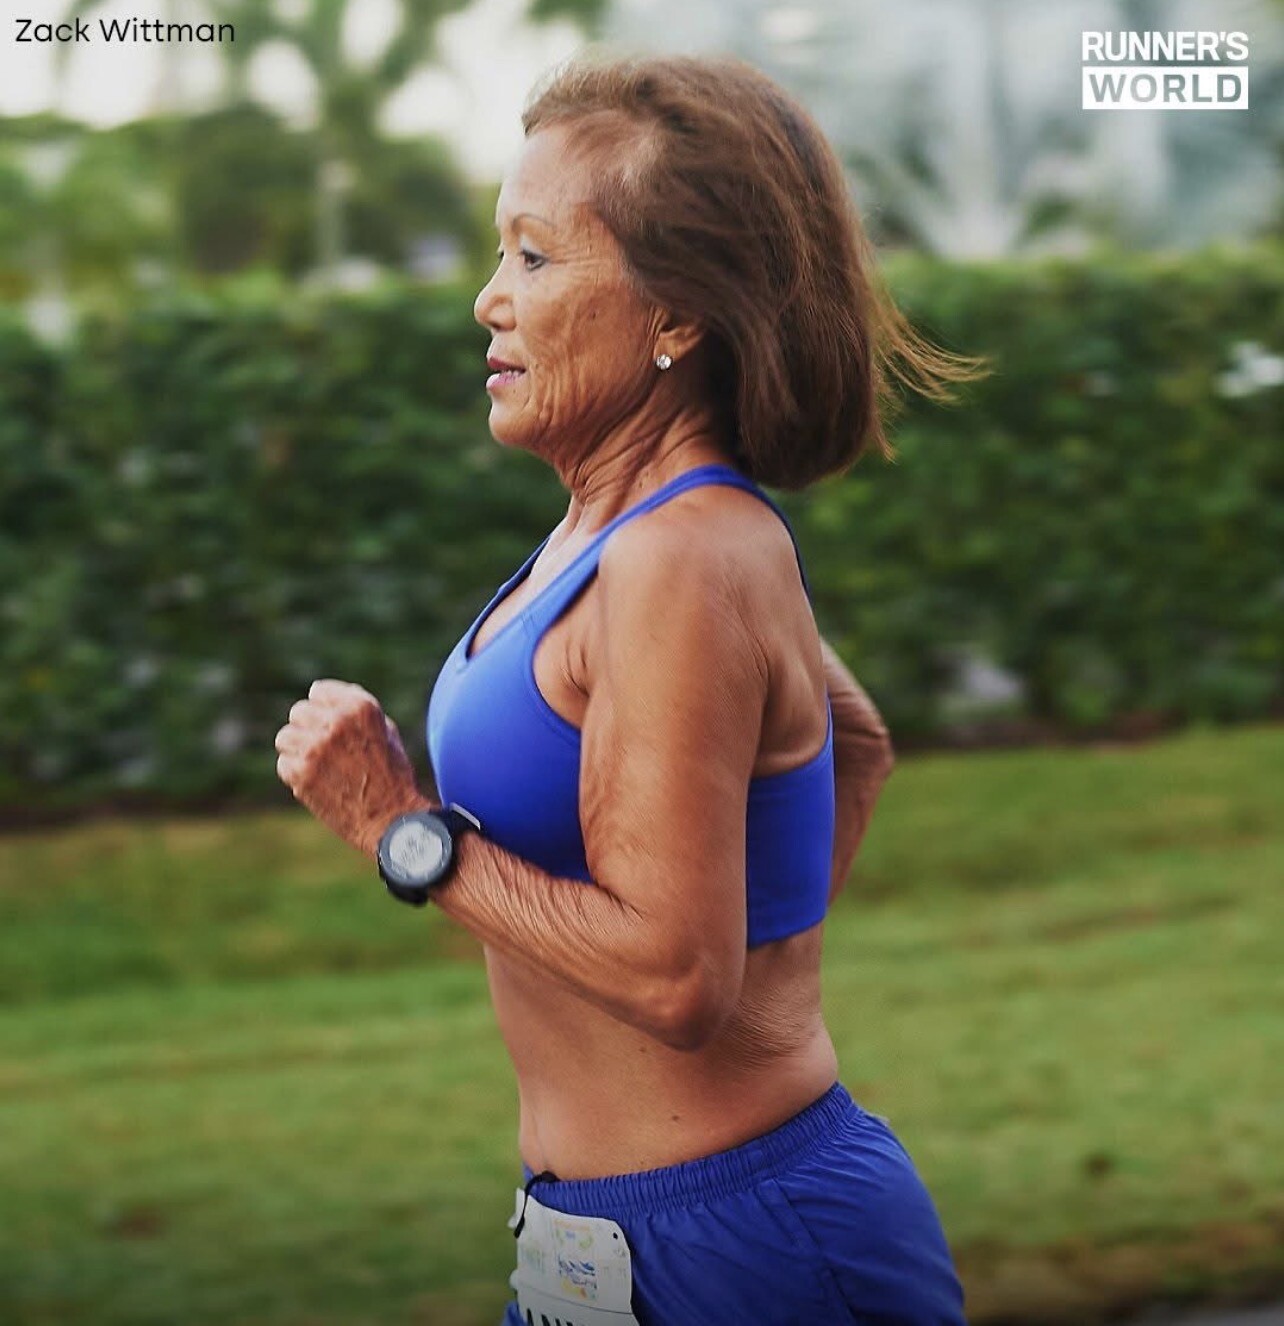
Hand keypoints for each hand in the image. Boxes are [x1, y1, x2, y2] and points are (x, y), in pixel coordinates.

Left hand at [274, 679, 428, 856]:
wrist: (391, 820)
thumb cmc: (393, 776)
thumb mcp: (386, 732)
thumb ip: (356, 712)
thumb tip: (326, 698)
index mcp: (360, 708)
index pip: (319, 691)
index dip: (324, 708)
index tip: (329, 723)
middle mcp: (336, 722)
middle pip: (299, 712)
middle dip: (308, 727)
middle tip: (322, 748)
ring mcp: (315, 748)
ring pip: (285, 737)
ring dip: (297, 749)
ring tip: (316, 764)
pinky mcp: (301, 774)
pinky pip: (284, 764)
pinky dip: (295, 773)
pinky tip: (316, 782)